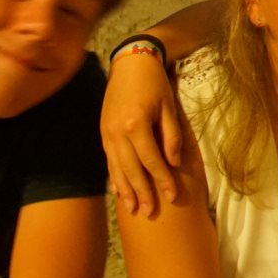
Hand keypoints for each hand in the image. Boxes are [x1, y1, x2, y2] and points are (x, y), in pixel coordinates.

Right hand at [102, 50, 182, 217]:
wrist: (130, 63)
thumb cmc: (154, 83)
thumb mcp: (169, 107)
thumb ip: (172, 136)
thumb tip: (174, 163)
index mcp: (135, 124)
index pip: (152, 160)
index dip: (162, 180)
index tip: (172, 196)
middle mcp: (117, 132)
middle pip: (132, 169)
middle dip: (142, 193)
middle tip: (151, 213)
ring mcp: (107, 133)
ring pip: (117, 168)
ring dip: (126, 190)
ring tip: (133, 209)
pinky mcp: (103, 132)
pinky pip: (109, 159)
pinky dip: (114, 177)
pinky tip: (118, 190)